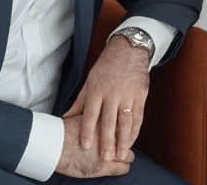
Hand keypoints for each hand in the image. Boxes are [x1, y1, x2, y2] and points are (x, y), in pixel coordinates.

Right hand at [56, 114, 134, 176]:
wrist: (54, 145)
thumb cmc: (65, 130)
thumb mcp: (82, 116)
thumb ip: (94, 114)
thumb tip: (97, 111)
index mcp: (106, 122)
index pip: (125, 126)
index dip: (124, 130)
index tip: (124, 132)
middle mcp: (111, 136)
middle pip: (129, 140)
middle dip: (128, 143)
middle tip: (126, 145)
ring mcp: (108, 151)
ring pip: (128, 155)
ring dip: (127, 156)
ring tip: (126, 157)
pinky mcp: (104, 166)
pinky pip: (123, 168)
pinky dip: (124, 167)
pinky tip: (123, 166)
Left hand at [63, 34, 149, 161]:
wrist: (128, 49)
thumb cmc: (106, 67)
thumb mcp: (90, 81)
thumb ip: (80, 102)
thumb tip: (65, 118)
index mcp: (97, 89)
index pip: (91, 113)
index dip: (87, 130)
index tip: (85, 146)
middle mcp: (113, 92)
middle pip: (109, 120)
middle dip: (107, 140)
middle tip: (105, 158)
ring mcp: (128, 94)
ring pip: (126, 120)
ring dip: (124, 139)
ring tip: (121, 154)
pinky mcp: (141, 94)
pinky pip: (138, 116)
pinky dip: (135, 130)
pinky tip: (131, 140)